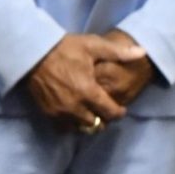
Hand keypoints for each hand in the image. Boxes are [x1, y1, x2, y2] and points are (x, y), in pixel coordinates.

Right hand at [26, 33, 145, 129]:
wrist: (32, 52)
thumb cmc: (63, 48)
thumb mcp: (92, 45)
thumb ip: (118, 52)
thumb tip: (142, 53)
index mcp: (88, 92)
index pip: (111, 113)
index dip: (118, 112)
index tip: (119, 107)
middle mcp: (75, 106)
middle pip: (96, 124)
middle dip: (103, 118)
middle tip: (103, 109)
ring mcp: (59, 111)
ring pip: (80, 128)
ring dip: (87, 123)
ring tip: (89, 112)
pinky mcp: (47, 112)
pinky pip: (63, 127)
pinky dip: (71, 123)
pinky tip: (73, 113)